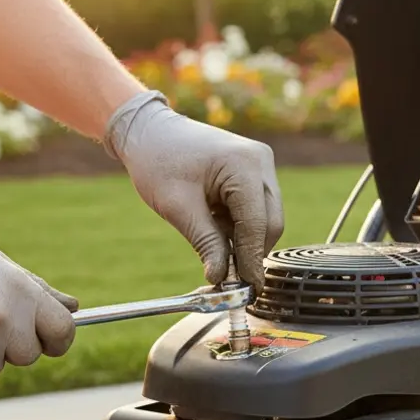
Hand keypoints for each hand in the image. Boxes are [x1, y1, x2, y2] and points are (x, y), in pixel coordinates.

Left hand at [104, 90, 284, 292]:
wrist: (148, 130)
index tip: (246, 289)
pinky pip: (256, 209)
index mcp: (245, 165)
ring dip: (243, 238)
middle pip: (270, 223)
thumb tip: (221, 277)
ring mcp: (260, 164)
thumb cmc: (157, 160)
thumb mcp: (178, 207)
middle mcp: (261, 161)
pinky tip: (214, 225)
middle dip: (250, 251)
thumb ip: (205, 243)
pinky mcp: (253, 171)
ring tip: (212, 243)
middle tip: (228, 277)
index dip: (252, 260)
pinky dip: (239, 225)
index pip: (258, 224)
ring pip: (265, 218)